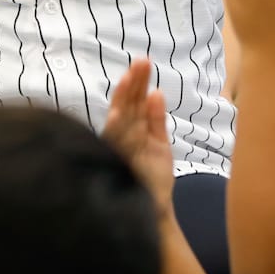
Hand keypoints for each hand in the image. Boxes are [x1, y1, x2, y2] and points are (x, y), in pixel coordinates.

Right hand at [103, 59, 174, 208]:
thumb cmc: (152, 178)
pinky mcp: (117, 164)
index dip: (137, 84)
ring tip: (128, 79)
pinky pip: (115, 145)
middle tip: (141, 62)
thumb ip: (156, 120)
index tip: (144, 63)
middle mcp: (122, 138)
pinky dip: (115, 129)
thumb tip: (156, 92)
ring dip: (123, 99)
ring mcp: (119, 150)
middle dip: (133, 84)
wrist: (153, 211)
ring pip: (120, 120)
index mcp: (131, 131)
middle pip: (126, 106)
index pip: (132, 102)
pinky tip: (118, 113)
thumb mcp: (158, 144)